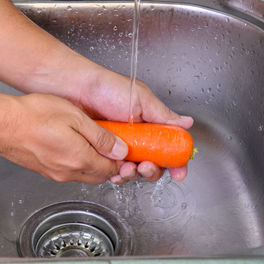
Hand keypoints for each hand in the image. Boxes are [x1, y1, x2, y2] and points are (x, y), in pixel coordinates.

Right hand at [0, 93, 127, 183]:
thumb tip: (120, 151)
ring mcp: (54, 173)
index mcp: (80, 160)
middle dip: (108, 165)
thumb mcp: (75, 118)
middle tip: (111, 149)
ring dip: (92, 164)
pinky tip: (72, 147)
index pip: (111, 169)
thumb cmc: (33, 116)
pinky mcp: (43, 170)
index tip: (124, 152)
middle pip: (98, 175)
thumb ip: (101, 137)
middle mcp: (68, 172)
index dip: (121, 162)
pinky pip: (68, 171)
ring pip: (83, 174)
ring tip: (92, 146)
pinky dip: (76, 163)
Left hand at [76, 67, 193, 184]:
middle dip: (152, 170)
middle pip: (152, 164)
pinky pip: (112, 170)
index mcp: (149, 125)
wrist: (76, 89)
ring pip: (133, 170)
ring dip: (133, 174)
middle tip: (146, 166)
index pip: (168, 147)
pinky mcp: (102, 152)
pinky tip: (114, 171)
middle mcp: (136, 138)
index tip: (179, 172)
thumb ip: (164, 115)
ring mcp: (119, 146)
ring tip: (127, 168)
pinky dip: (116, 174)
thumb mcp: (141, 99)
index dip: (176, 162)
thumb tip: (187, 123)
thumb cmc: (107, 88)